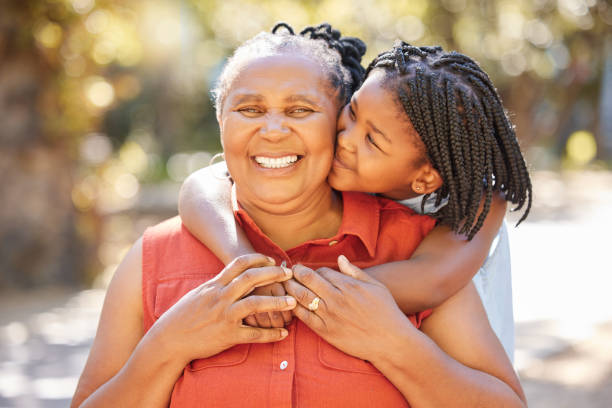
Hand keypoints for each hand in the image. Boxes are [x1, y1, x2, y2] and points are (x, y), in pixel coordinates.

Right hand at [151, 254, 296, 365]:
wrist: (169, 339)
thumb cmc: (183, 316)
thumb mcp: (199, 294)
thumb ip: (217, 285)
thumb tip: (233, 276)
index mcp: (214, 285)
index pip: (239, 264)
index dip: (258, 259)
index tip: (272, 260)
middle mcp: (220, 297)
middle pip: (251, 278)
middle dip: (273, 274)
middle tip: (289, 274)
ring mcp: (224, 316)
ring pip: (255, 304)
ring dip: (277, 302)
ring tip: (292, 302)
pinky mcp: (227, 335)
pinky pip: (253, 334)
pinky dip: (270, 334)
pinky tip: (282, 333)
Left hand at [284, 255, 413, 364]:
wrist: (390, 342)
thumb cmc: (386, 312)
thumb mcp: (375, 286)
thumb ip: (355, 271)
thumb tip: (340, 258)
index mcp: (348, 285)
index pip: (321, 272)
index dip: (313, 270)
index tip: (307, 271)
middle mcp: (336, 298)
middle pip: (308, 280)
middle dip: (296, 273)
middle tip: (289, 271)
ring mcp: (329, 315)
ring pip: (302, 296)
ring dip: (291, 287)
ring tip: (285, 284)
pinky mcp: (326, 331)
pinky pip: (304, 317)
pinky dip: (294, 308)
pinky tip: (290, 304)